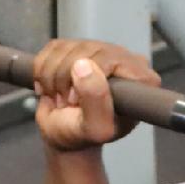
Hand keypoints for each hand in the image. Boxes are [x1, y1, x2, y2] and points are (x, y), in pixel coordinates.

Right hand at [32, 39, 160, 152]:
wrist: (63, 134)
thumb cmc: (83, 136)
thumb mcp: (95, 130)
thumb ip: (95, 102)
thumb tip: (83, 65)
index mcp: (142, 79)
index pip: (111, 59)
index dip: (89, 78)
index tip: (79, 101)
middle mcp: (125, 59)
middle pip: (85, 50)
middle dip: (65, 79)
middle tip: (67, 103)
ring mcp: (100, 50)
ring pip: (66, 48)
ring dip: (52, 78)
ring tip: (61, 98)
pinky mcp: (77, 48)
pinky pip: (53, 48)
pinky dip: (42, 70)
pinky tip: (53, 87)